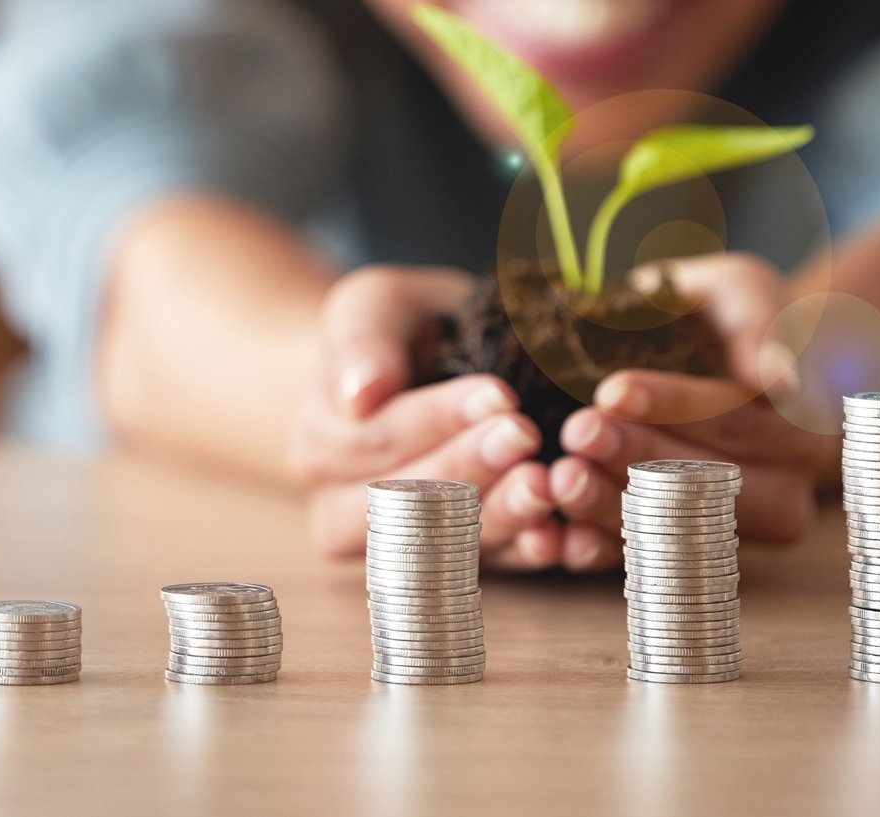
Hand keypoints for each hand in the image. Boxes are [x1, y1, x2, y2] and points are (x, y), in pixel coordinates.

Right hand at [292, 266, 561, 570]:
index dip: (438, 420)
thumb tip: (362, 392)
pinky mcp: (448, 564)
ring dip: (496, 520)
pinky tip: (558, 539)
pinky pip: (481, 569)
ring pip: (440, 547)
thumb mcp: (372, 309)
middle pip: (403, 503)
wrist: (411, 374)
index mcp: (321, 444)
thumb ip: (362, 341)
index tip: (497, 395)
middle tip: (526, 437)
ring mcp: (395, 545)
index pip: (377, 439)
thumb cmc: (394, 332)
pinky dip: (520, 556)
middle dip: (468, 470)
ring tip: (546, 488)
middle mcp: (343, 508)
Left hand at [550, 254, 833, 563]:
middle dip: (638, 458)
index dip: (673, 406)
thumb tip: (781, 381)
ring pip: (682, 526)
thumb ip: (763, 326)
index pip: (736, 416)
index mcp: (803, 420)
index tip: (613, 391)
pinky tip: (562, 539)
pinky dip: (604, 552)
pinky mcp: (699, 546)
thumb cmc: (726, 314)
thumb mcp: (744, 293)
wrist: (714, 357)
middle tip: (578, 433)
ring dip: (616, 509)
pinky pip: (653, 559)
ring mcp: (744, 524)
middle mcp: (788, 483)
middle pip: (711, 479)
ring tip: (563, 481)